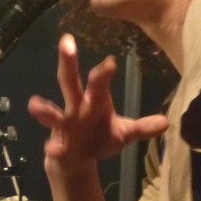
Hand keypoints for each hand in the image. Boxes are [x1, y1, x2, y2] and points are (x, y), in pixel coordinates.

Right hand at [28, 34, 167, 179]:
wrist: (76, 159)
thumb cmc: (100, 138)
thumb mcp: (124, 133)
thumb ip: (142, 128)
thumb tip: (166, 123)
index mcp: (94, 100)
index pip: (99, 81)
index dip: (103, 72)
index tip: (110, 61)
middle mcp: (76, 106)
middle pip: (70, 81)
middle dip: (68, 63)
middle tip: (66, 41)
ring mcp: (63, 124)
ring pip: (52, 111)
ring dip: (43, 108)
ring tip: (34, 103)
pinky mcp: (57, 144)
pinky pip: (53, 145)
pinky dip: (53, 146)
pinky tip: (52, 148)